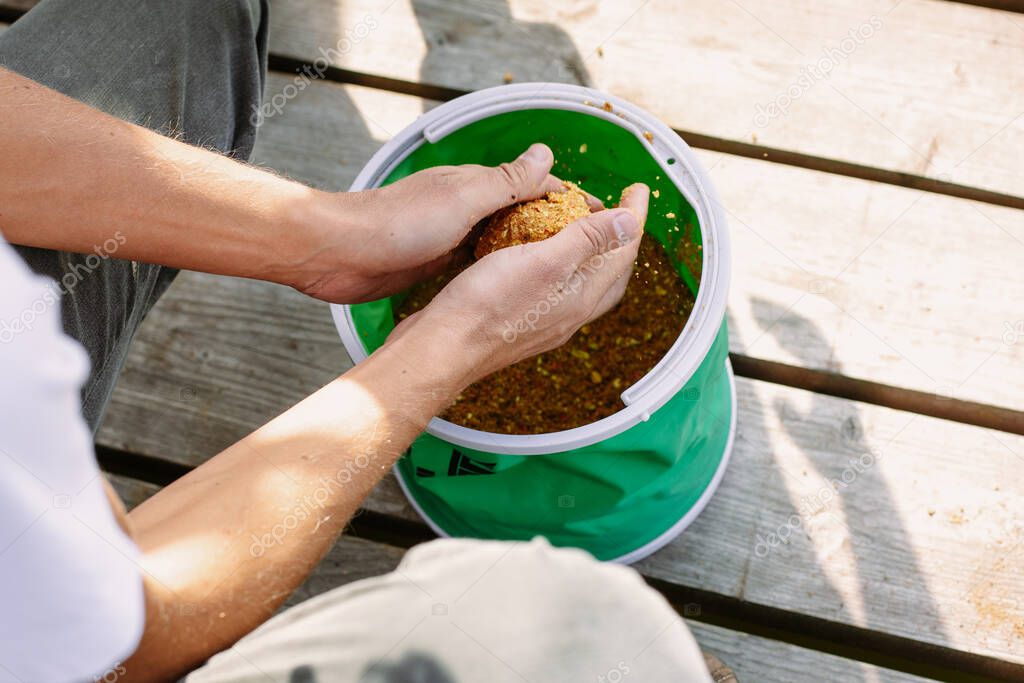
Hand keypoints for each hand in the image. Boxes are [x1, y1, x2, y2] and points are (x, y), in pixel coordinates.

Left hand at [294, 144, 568, 302]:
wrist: (339, 253)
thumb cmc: (397, 224)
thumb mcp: (462, 200)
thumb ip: (507, 181)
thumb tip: (547, 153)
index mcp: (478, 186)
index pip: (537, 187)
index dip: (572, 201)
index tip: (604, 218)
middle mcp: (468, 206)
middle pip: (523, 213)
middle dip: (557, 227)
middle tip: (592, 251)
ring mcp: (452, 234)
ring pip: (503, 239)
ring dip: (530, 249)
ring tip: (562, 270)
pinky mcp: (437, 261)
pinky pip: (480, 262)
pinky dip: (501, 268)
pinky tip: (515, 284)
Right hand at [388, 183, 649, 386]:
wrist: (442, 348)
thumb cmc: (487, 303)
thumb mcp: (543, 261)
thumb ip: (587, 241)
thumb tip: (630, 223)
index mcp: (581, 296)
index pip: (622, 251)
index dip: (633, 216)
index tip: (638, 188)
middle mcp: (570, 314)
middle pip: (611, 272)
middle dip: (621, 238)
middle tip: (622, 209)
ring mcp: (547, 323)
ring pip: (585, 284)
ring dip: (593, 254)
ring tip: (587, 228)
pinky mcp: (522, 324)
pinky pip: (558, 291)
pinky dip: (563, 267)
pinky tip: (542, 257)